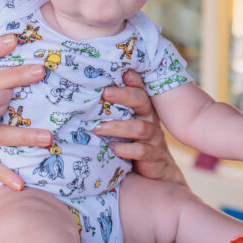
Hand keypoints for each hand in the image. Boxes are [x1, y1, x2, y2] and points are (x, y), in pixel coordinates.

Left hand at [93, 69, 185, 186]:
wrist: (155, 171)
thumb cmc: (133, 142)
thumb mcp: (125, 124)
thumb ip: (113, 111)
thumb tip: (87, 96)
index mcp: (143, 108)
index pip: (139, 88)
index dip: (133, 79)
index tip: (122, 72)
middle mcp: (150, 119)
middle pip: (142, 101)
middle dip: (124, 95)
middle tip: (105, 93)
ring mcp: (153, 137)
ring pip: (139, 127)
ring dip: (117, 127)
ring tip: (97, 128)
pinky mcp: (153, 155)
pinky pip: (140, 150)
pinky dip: (124, 149)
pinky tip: (111, 148)